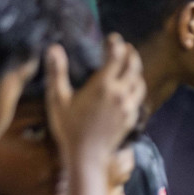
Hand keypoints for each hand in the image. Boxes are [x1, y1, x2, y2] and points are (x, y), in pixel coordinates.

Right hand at [46, 35, 144, 161]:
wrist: (87, 156)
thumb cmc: (69, 128)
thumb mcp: (57, 99)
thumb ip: (57, 72)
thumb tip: (53, 48)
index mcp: (103, 86)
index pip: (116, 57)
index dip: (116, 45)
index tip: (113, 38)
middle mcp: (120, 94)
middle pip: (134, 68)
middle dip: (131, 55)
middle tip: (126, 47)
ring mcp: (128, 108)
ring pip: (140, 83)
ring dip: (137, 71)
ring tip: (131, 66)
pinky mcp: (131, 119)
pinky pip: (138, 99)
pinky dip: (136, 88)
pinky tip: (130, 89)